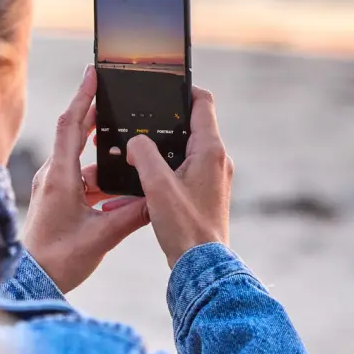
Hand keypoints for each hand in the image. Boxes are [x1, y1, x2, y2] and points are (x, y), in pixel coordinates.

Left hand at [23, 66, 148, 292]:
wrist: (32, 282)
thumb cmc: (59, 259)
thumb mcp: (102, 236)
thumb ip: (133, 215)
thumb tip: (158, 199)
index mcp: (61, 176)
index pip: (71, 125)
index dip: (84, 96)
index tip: (95, 73)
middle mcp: (55, 175)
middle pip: (76, 133)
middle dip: (96, 114)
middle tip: (117, 95)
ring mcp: (55, 187)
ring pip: (84, 160)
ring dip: (106, 157)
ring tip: (131, 154)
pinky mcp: (59, 199)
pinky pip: (83, 178)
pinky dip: (102, 179)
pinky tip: (120, 190)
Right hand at [119, 87, 232, 268]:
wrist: (201, 266)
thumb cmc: (184, 226)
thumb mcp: (157, 186)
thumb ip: (143, 155)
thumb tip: (135, 141)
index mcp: (210, 150)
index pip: (202, 103)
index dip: (184, 90)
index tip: (164, 87)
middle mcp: (218, 160)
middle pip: (195, 125)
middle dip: (169, 121)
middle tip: (144, 121)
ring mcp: (216, 177)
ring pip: (190, 148)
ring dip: (167, 146)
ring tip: (142, 150)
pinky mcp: (209, 192)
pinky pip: (190, 168)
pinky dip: (171, 166)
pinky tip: (150, 178)